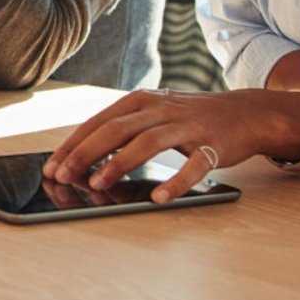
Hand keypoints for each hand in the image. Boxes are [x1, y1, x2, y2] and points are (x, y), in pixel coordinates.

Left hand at [44, 88, 299, 203]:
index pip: (98, 122)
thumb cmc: (189, 119)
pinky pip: (194, 165)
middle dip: (86, 153)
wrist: (246, 113)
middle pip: (115, 129)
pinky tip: (159, 199)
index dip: (74, 144)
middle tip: (64, 176)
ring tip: (97, 184)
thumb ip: (122, 131)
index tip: (52, 166)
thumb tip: (83, 159)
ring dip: (119, 164)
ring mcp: (187, 125)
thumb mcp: (153, 115)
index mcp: (141, 101)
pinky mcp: (213, 144)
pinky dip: (176, 182)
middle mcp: (160, 109)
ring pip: (147, 143)